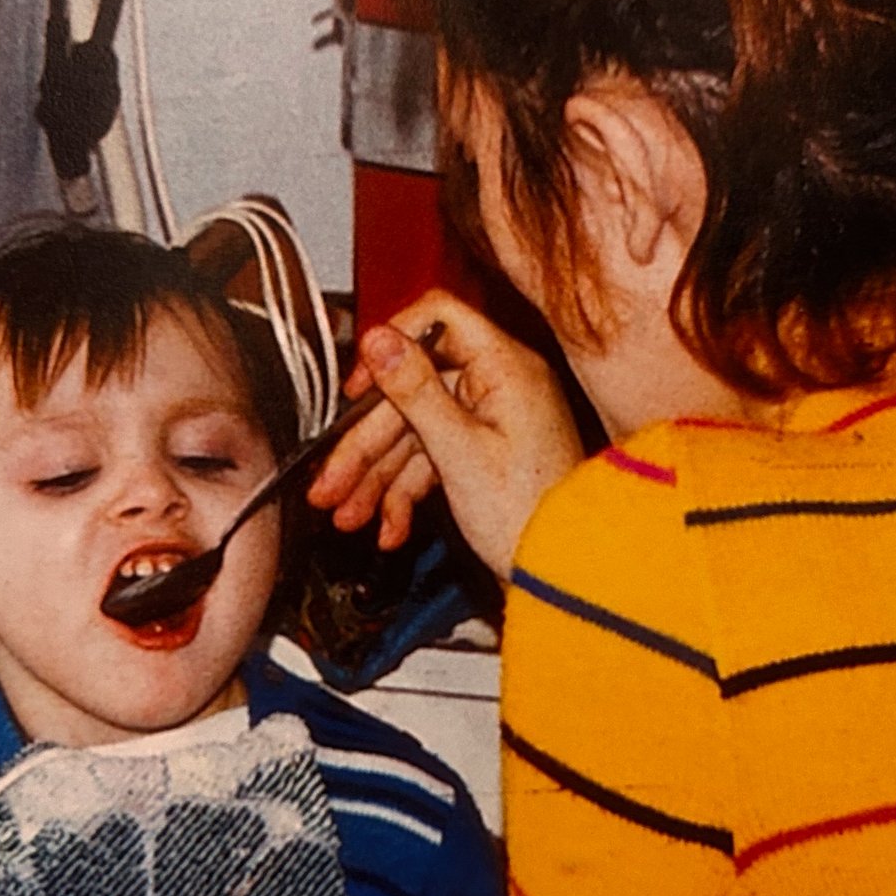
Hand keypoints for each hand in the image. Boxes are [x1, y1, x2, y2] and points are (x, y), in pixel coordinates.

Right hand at [308, 290, 583, 580]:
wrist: (565, 575)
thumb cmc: (532, 516)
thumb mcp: (458, 450)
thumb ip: (414, 389)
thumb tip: (379, 337)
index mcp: (505, 368)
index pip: (438, 320)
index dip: (391, 347)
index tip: (358, 386)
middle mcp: (500, 386)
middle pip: (414, 392)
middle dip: (366, 444)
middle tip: (330, 482)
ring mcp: (492, 422)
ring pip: (416, 433)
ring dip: (376, 478)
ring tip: (347, 515)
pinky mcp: (485, 456)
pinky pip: (433, 460)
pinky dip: (406, 493)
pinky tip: (389, 527)